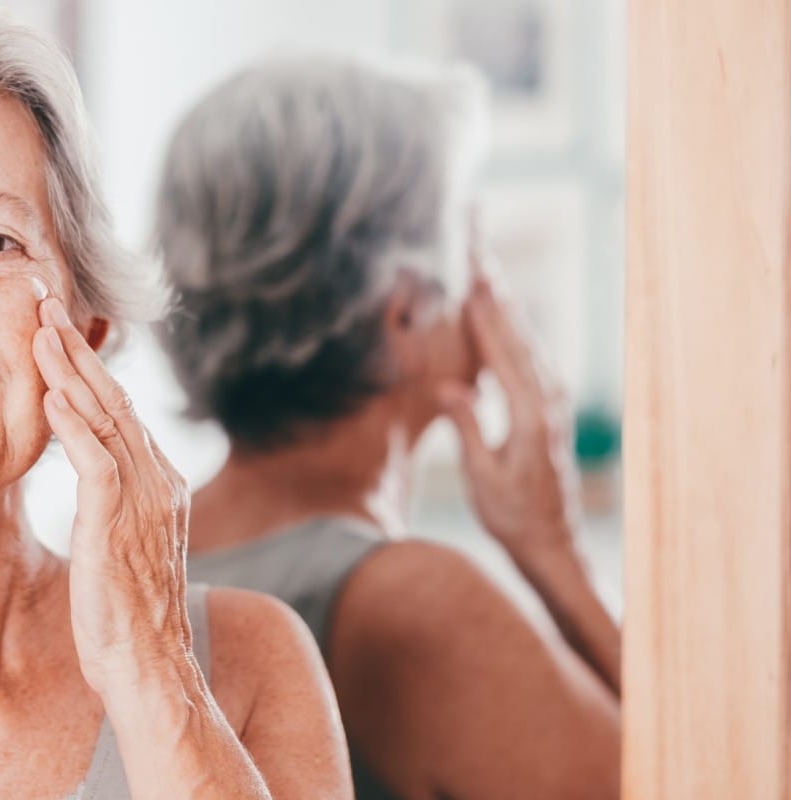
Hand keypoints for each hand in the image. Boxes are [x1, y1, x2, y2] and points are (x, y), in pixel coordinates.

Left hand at [31, 298, 192, 696]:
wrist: (151, 665)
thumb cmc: (128, 613)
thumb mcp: (121, 544)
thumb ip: (112, 502)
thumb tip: (92, 475)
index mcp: (159, 482)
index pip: (121, 410)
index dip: (88, 366)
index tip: (59, 331)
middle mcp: (158, 480)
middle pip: (114, 397)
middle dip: (78, 347)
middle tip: (47, 301)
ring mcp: (143, 499)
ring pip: (105, 417)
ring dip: (70, 368)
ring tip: (41, 326)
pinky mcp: (118, 524)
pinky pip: (96, 461)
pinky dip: (74, 423)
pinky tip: (51, 392)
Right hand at [436, 255, 581, 564]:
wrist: (550, 542)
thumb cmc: (511, 515)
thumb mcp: (482, 476)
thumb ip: (468, 426)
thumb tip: (450, 384)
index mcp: (531, 415)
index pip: (504, 351)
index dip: (485, 312)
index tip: (470, 274)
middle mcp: (549, 400)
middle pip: (519, 333)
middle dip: (497, 291)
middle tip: (478, 250)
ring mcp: (553, 401)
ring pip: (526, 340)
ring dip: (505, 304)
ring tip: (483, 269)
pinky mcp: (549, 406)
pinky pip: (528, 356)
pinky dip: (511, 329)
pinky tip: (498, 315)